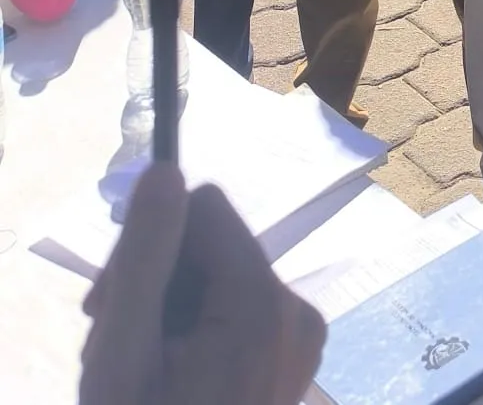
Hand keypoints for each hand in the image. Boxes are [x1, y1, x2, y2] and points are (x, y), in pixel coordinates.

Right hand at [80, 163, 324, 404]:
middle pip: (217, 245)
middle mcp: (298, 311)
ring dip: (176, 309)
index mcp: (264, 304)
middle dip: (161, 281)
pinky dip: (202, 331)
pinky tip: (177, 376)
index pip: (207, 209)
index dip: (153, 242)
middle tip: (120, 341)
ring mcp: (305, 337)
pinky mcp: (298, 356)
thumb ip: (146, 257)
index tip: (112, 297)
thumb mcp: (124, 349)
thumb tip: (164, 171)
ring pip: (225, 278)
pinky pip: (244, 310)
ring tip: (149, 367)